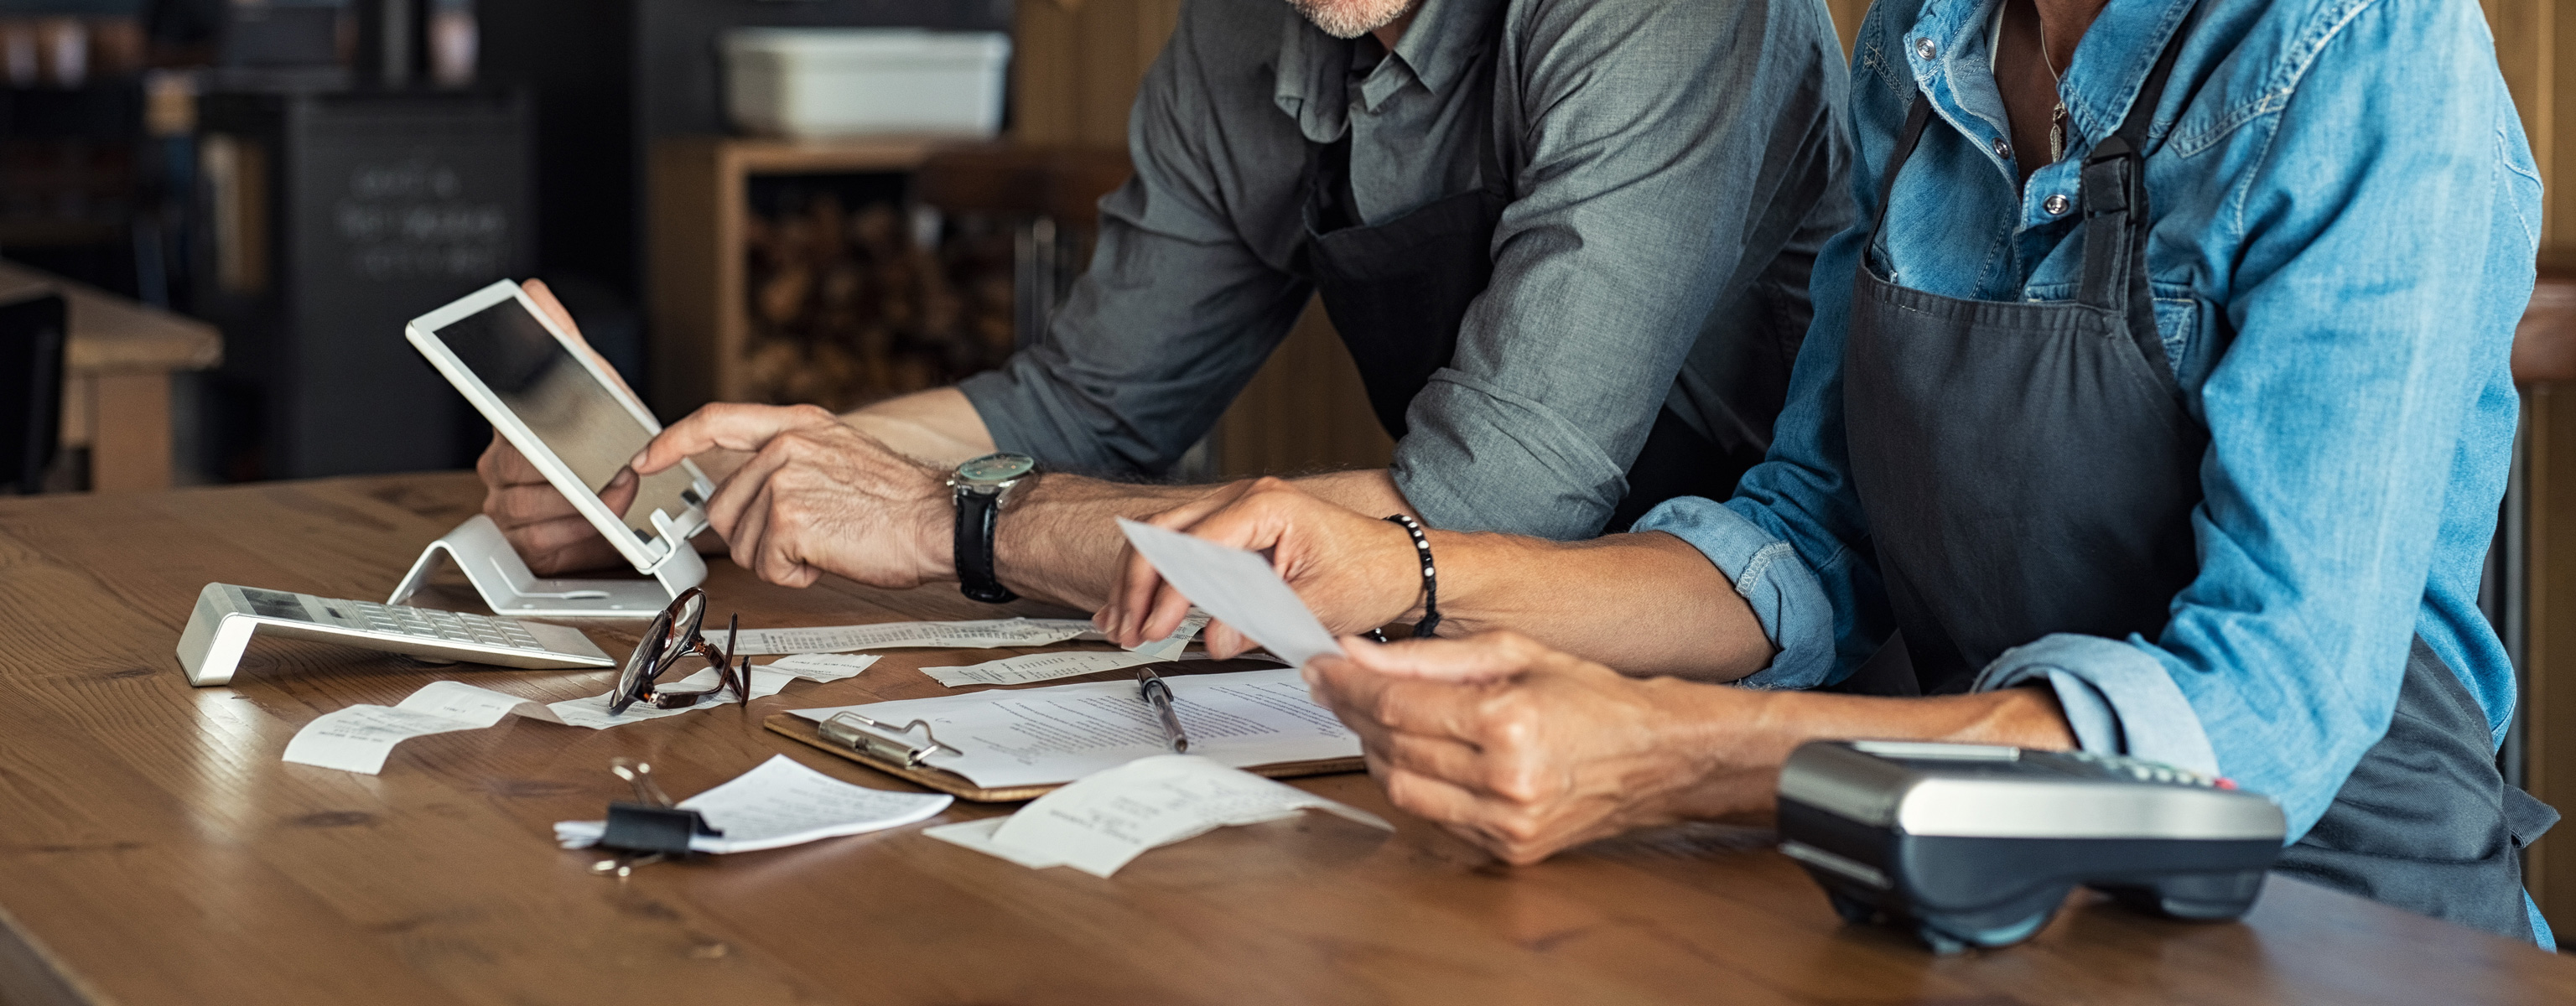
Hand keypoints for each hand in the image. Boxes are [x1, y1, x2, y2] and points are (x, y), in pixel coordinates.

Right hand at [474, 279, 636, 573]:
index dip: (517, 424)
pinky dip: (574, 534)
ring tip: (617, 492)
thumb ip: (563, 339)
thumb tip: (533, 292)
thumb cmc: (603, 436)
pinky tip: (598, 522)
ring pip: (527, 508)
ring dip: (579, 505)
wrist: (628, 490)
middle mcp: (499, 466)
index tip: (540, 434)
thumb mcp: (591, 381)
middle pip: (518, 469)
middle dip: (569, 471)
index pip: (498, 418)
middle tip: (612, 468)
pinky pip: (538, 542)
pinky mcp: (523, 543)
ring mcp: (506, 506)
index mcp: (508, 425)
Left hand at [632, 403, 950, 588]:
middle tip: (808, 536)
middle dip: (756, 537)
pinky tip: (831, 556)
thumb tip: (744, 493)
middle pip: (723, 507)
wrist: (942, 520)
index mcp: (797, 425)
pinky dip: (797, 575)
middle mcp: (785, 446)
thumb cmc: (901, 502)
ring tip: (830, 541)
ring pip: (744, 543)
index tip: (645, 460)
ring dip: (782, 558)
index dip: (671, 442)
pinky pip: (767, 567)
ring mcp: (784, 480)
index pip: (714, 421)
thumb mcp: (839, 456)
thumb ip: (788, 461)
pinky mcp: (788, 519)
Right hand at [1096, 477, 1421, 658]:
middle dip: (1137, 584)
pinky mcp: (1235, 531)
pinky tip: (1135, 605)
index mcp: (1266, 506)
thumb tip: (1213, 639)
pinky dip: (1155, 577)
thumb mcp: (1319, 605)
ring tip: (1122, 624)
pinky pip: (1180, 547)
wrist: (1400, 565)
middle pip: (1164, 532)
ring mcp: (1237, 511)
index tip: (1155, 628)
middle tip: (1128, 629)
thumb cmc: (1371, 573)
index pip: (1195, 545)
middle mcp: (1246, 499)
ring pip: (1163, 537)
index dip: (1168, 591)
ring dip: (1138, 582)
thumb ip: (1262, 620)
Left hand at [1307, 632, 1775, 864]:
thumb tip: (1358, 654)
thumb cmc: (1592, 697)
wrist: (1655, 757)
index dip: (1348, 684)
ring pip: (1402, 789)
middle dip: (1353, 712)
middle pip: (1392, 746)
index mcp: (1509, 721)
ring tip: (1373, 717)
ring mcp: (1507, 822)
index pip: (1397, 703)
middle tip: (1336, 686)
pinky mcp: (1508, 850)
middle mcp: (1507, 779)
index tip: (1321, 667)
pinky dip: (1412, 784)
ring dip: (1375, 751)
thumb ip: (1429, 656)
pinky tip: (1413, 755)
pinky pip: (1432, 818)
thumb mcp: (1514, 652)